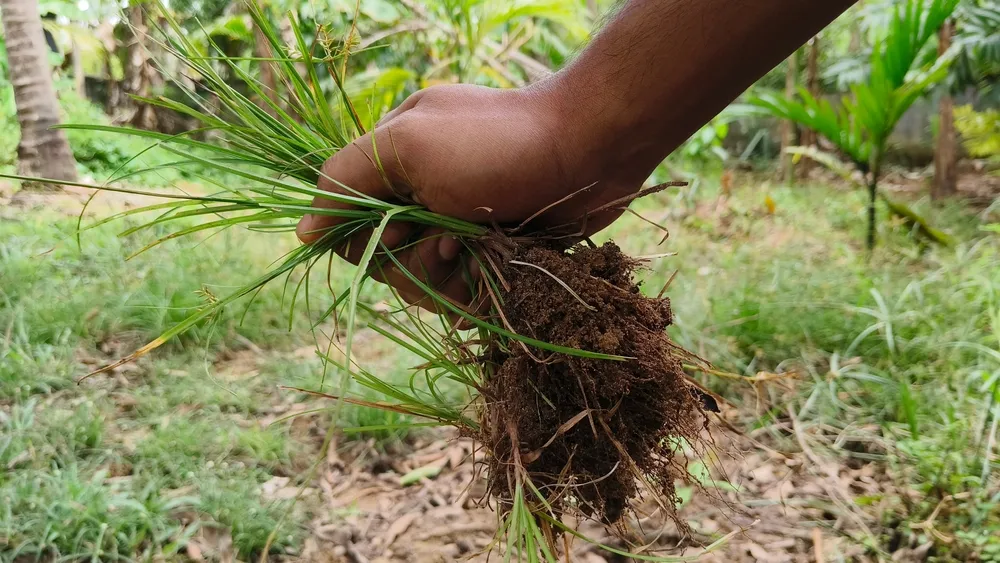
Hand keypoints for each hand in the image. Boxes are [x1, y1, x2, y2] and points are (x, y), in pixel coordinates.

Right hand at [296, 83, 644, 311]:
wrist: (591, 152)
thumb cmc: (496, 144)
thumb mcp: (407, 146)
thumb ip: (348, 180)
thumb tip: (304, 229)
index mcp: (392, 163)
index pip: (346, 221)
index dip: (361, 240)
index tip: (399, 229)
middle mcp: (419, 197)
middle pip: (381, 260)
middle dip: (409, 261)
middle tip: (446, 238)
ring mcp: (455, 227)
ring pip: (418, 283)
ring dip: (441, 277)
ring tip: (474, 251)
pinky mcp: (488, 254)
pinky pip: (458, 293)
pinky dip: (469, 291)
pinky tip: (489, 276)